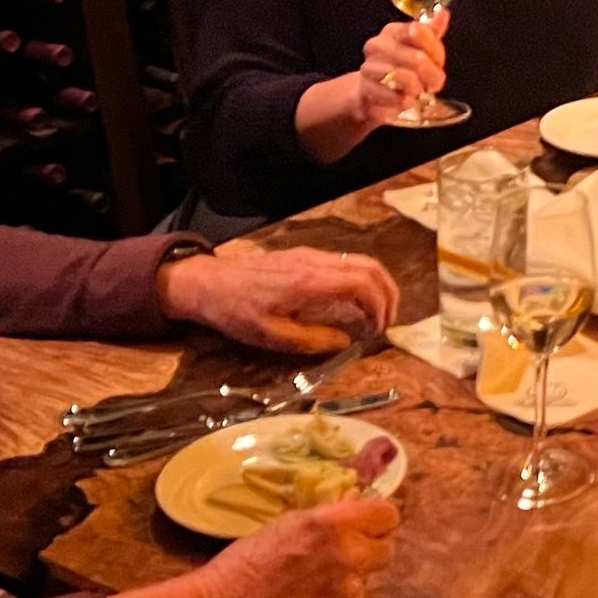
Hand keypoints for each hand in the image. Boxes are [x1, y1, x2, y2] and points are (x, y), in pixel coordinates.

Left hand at [157, 241, 400, 353]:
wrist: (208, 282)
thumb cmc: (236, 312)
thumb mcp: (270, 336)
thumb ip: (312, 340)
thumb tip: (346, 343)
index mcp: (311, 282)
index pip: (364, 284)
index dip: (381, 307)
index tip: (379, 332)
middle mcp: (317, 261)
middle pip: (371, 266)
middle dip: (389, 293)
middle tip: (389, 322)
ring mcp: (312, 254)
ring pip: (360, 261)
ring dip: (377, 285)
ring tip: (377, 313)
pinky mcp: (305, 255)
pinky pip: (345, 262)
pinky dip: (361, 279)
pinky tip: (353, 301)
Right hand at [195, 495, 401, 597]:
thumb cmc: (245, 564)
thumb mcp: (286, 524)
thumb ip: (328, 516)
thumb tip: (356, 503)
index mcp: (333, 525)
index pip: (387, 515)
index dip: (377, 520)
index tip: (367, 526)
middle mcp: (349, 557)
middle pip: (386, 550)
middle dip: (367, 551)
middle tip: (340, 558)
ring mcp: (349, 595)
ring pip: (366, 582)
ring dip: (349, 581)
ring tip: (313, 588)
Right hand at [348, 10, 449, 129]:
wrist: (370, 94)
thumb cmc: (401, 68)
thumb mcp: (420, 49)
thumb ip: (431, 32)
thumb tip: (443, 12)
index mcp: (392, 31)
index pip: (420, 32)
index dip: (435, 51)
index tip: (437, 63)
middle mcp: (377, 45)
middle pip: (417, 58)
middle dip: (431, 75)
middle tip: (431, 83)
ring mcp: (368, 68)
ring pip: (407, 78)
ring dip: (418, 89)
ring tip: (415, 91)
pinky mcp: (366, 92)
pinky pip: (397, 98)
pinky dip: (405, 102)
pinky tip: (403, 99)